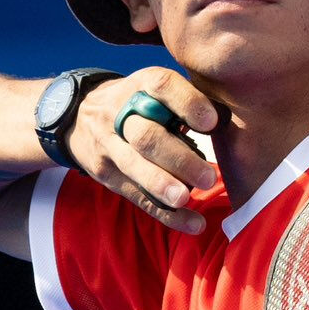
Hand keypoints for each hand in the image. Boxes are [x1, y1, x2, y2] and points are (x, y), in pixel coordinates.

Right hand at [69, 68, 220, 233]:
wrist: (79, 113)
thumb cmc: (140, 101)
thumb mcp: (156, 88)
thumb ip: (189, 100)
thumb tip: (229, 121)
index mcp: (141, 85)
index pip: (162, 86)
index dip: (187, 103)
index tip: (211, 123)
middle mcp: (120, 113)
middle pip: (146, 136)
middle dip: (178, 158)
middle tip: (208, 177)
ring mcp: (109, 145)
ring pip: (135, 167)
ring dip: (162, 185)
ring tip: (186, 198)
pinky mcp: (106, 174)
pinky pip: (137, 196)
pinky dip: (166, 214)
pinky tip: (193, 224)